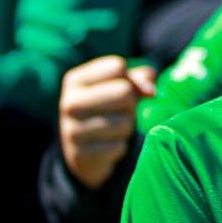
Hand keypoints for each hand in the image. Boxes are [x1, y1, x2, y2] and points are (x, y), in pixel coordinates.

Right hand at [59, 54, 158, 188]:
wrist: (83, 152)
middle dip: (130, 104)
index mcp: (75, 80)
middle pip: (124, 92)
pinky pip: (119, 146)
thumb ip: (138, 80)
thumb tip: (151, 91)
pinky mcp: (80, 155)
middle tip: (120, 112)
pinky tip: (107, 145)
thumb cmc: (106, 111)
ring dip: (126, 127)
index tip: (123, 90)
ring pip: (124, 121)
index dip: (130, 80)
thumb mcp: (116, 88)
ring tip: (112, 129)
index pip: (117, 67)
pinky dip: (119, 146)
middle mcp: (69, 103)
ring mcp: (72, 130)